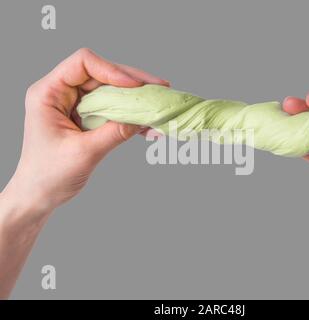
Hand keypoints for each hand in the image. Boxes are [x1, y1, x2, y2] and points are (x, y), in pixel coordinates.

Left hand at [3, 48, 168, 214]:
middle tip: (161, 88)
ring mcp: (75, 105)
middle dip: (133, 82)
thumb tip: (144, 119)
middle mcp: (62, 93)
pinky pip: (113, 109)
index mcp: (49, 93)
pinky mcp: (86, 118)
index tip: (136, 86)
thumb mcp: (84, 153)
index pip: (83, 64)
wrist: (40, 194)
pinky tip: (148, 125)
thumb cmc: (49, 175)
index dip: (112, 70)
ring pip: (111, 92)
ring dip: (136, 99)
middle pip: (103, 75)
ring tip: (159, 105)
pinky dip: (131, 115)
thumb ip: (114, 133)